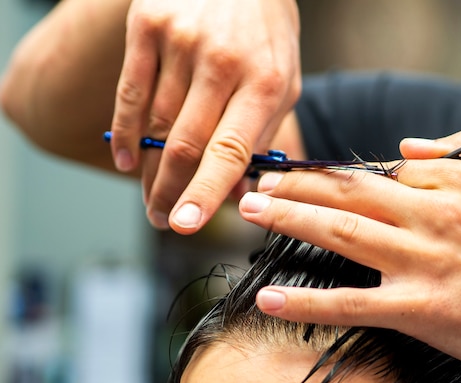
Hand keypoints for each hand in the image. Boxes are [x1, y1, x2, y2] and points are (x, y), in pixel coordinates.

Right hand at [109, 0, 300, 232]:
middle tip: (162, 219)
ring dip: (149, 171)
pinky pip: (129, 93)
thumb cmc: (266, 33)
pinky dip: (123, 133)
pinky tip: (124, 160)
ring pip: (156, 125)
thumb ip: (262, 136)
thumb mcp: (284, 82)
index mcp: (265, 82)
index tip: (186, 225)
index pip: (230, 151)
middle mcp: (222, 62)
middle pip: (185, 145)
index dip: (206, 193)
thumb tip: (236, 191)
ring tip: (151, 197)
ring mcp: (182, 41)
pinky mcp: (149, 25)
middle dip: (170, 192)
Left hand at [238, 131, 460, 382]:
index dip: (333, 173)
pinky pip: (352, 302)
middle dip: (294, 185)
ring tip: (250, 214)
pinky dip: (307, 302)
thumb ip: (458, 157)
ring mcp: (423, 262)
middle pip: (347, 191)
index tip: (304, 176)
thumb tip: (409, 144)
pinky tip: (271, 300)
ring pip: (340, 232)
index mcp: (451, 184)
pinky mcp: (420, 310)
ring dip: (288, 220)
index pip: (377, 171)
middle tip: (255, 185)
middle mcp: (432, 216)